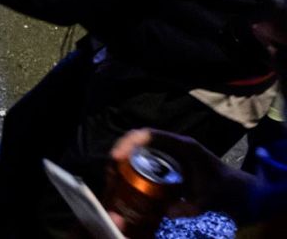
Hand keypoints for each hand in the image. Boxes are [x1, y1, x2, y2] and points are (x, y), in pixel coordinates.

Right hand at [108, 130, 235, 225]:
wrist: (236, 188)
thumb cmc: (222, 188)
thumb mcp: (206, 200)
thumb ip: (187, 208)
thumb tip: (162, 213)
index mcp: (183, 146)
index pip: (150, 136)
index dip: (130, 142)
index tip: (117, 157)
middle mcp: (173, 145)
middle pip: (139, 140)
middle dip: (120, 152)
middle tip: (111, 170)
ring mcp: (169, 152)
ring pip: (139, 148)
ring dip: (123, 159)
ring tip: (113, 176)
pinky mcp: (167, 161)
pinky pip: (144, 157)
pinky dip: (131, 165)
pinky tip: (125, 179)